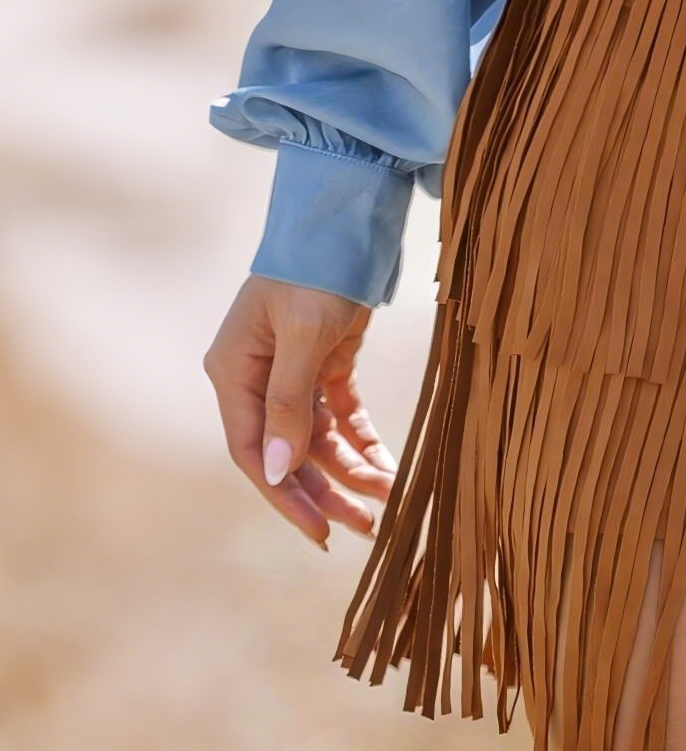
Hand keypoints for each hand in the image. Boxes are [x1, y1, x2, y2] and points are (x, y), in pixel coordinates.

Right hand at [204, 274, 396, 548]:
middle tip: (364, 528)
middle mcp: (256, 377)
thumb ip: (288, 403)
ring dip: (350, 470)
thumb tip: (276, 469)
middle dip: (325, 492)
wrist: (345, 219)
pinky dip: (362, 440)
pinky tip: (386, 465)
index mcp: (234, 373)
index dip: (285, 495)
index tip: (318, 531)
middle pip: (287, 452)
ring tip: (387, 500)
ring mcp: (291, 370)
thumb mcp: (302, 335)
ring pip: (318, 438)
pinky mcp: (326, 361)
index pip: (252, 451)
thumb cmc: (315, 269)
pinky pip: (341, 415)